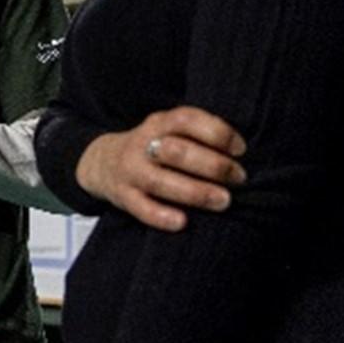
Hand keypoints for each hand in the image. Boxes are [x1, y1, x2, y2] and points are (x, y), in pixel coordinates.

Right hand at [76, 107, 246, 231]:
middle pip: (175, 151)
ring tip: (223, 201)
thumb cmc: (153, 148)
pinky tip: (183, 222)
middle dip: (212, 165)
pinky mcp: (123, 196)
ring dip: (195, 192)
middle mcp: (142, 144)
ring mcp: (130, 170)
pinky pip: (140, 208)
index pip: (186, 120)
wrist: (101, 162)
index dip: (217, 132)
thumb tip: (242, 154)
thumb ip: (197, 135)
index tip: (240, 149)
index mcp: (158, 123)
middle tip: (238, 178)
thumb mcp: (168, 130)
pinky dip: (161, 215)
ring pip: (160, 181)